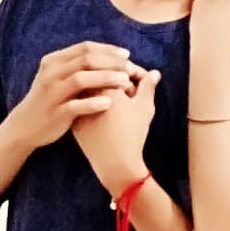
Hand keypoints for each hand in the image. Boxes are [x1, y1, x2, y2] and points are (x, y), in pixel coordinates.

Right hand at [9, 41, 143, 150]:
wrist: (25, 126)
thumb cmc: (49, 100)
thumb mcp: (57, 77)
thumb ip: (77, 66)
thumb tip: (108, 56)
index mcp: (53, 61)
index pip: (85, 48)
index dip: (108, 50)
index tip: (127, 55)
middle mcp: (51, 74)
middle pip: (86, 60)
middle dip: (112, 63)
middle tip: (131, 69)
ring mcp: (52, 93)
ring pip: (81, 79)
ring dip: (106, 78)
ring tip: (126, 83)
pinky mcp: (55, 113)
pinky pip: (76, 106)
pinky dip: (93, 103)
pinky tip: (110, 103)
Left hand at [71, 68, 160, 196]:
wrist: (115, 163)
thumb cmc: (133, 133)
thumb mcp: (145, 106)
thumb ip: (148, 86)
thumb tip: (154, 73)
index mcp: (104, 83)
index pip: (118, 67)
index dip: (134, 72)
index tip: (143, 81)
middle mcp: (86, 91)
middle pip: (102, 75)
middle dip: (119, 78)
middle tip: (133, 90)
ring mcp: (77, 106)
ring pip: (92, 89)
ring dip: (106, 90)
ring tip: (123, 102)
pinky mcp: (74, 120)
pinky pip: (86, 105)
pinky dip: (97, 104)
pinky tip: (110, 113)